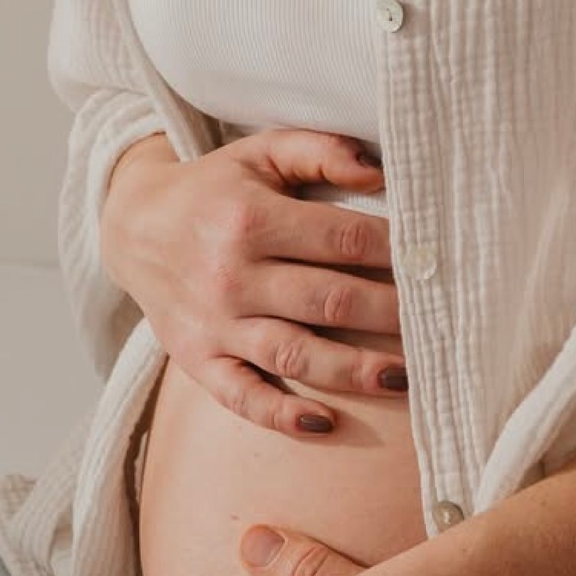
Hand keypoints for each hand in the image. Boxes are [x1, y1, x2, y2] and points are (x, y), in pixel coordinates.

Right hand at [100, 128, 406, 434]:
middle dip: (391, 315)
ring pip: (294, 354)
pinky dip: (280, 415)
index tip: (436, 264)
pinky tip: (325, 423)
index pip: (342, 239)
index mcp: (250, 218)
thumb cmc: (215, 189)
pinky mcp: (197, 360)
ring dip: (353, 370)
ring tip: (405, 377)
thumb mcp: (262, 153)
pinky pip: (240, 396)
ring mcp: (214, 323)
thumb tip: (379, 172)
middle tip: (441, 325)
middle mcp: (231, 274)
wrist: (133, 226)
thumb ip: (320, 152)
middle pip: (329, 300)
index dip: (395, 253)